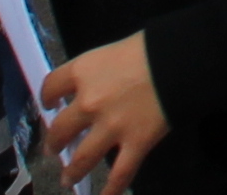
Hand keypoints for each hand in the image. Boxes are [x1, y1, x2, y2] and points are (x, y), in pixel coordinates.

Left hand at [40, 37, 170, 190]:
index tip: (49, 104)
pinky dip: (111, 190)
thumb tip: (94, 86)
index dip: (47, 98)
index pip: (51, 87)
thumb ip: (98, 71)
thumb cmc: (149, 46)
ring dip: (72, 171)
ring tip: (68, 178)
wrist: (180, 59)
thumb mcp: (114, 50)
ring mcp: (110, 127)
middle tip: (55, 147)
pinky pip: (120, 174)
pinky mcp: (135, 144)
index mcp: (83, 72)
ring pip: (82, 159)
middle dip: (55, 142)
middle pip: (60, 129)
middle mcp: (89, 103)